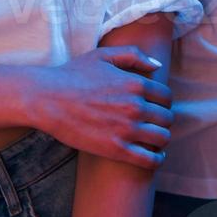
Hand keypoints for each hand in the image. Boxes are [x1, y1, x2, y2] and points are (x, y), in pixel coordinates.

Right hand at [26, 46, 173, 168]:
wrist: (49, 99)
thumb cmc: (74, 74)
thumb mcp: (104, 55)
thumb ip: (134, 55)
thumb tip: (156, 66)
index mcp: (136, 83)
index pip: (166, 96)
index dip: (163, 101)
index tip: (156, 105)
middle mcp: (136, 107)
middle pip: (167, 118)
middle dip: (163, 119)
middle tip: (154, 122)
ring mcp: (127, 129)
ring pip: (162, 138)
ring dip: (161, 138)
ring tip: (153, 138)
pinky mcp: (116, 149)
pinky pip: (148, 160)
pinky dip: (155, 160)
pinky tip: (152, 156)